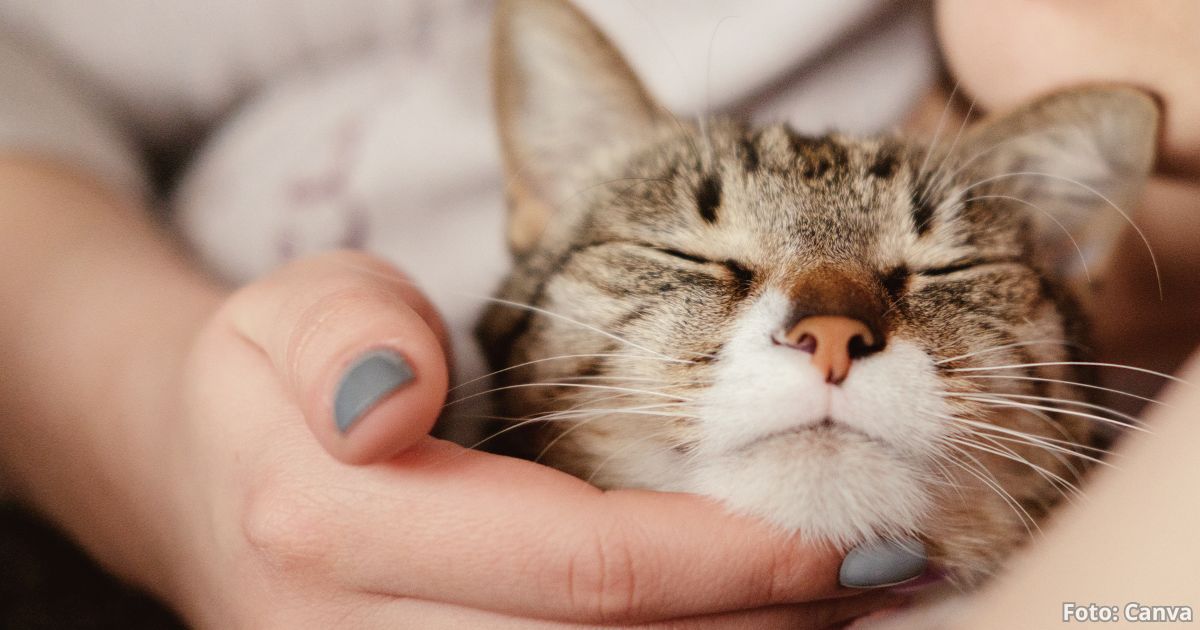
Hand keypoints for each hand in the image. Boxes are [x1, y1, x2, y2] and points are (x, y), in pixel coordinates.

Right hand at [155, 251, 905, 628]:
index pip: (579, 567)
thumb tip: (393, 402)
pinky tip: (743, 627)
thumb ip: (343, 335)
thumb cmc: (282, 374)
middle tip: (881, 573)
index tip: (843, 536)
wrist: (210, 478)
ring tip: (841, 607)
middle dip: (759, 628)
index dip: (727, 561)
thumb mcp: (292, 309)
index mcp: (330, 525)